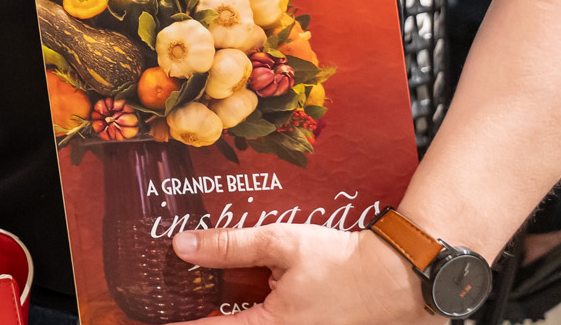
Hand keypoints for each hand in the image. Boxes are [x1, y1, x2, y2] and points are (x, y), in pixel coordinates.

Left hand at [172, 224, 427, 324]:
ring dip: (239, 311)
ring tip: (218, 296)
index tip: (158, 321)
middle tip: (186, 304)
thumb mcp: (281, 244)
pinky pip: (280, 322)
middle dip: (213, 316)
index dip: (185, 324)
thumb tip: (181, 247)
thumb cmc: (345, 263)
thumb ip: (230, 247)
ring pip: (259, 322)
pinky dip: (259, 310)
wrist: (402, 278)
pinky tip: (254, 293)